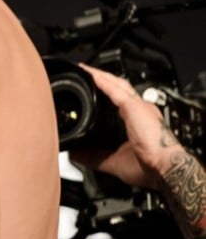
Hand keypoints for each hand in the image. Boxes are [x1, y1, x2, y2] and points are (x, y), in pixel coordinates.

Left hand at [68, 63, 184, 190]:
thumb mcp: (113, 162)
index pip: (121, 104)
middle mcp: (141, 111)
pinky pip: (114, 89)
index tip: (93, 97)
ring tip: (87, 71)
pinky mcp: (133, 106)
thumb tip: (74, 155)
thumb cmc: (149, 167)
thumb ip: (92, 157)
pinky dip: (102, 80)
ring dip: (102, 77)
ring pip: (117, 84)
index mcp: (139, 123)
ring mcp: (138, 106)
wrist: (164, 168)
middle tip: (88, 77)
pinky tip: (90, 74)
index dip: (107, 97)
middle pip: (120, 90)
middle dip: (104, 82)